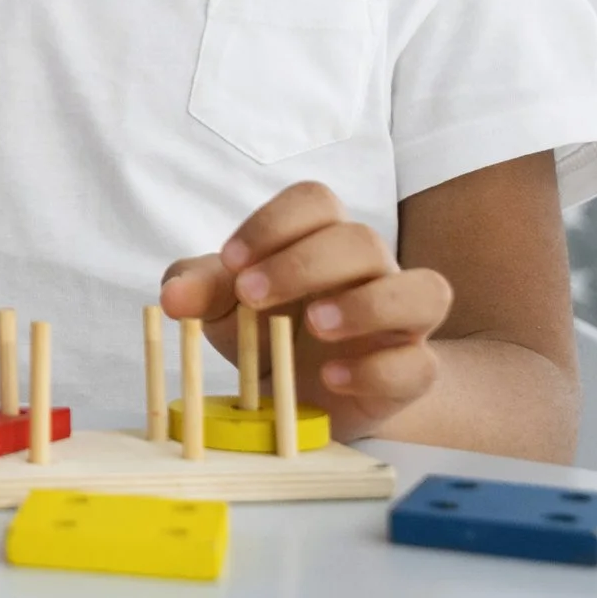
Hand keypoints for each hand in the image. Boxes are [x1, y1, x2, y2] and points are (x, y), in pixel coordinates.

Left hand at [160, 181, 453, 436]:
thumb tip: (172, 295)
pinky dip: (376, 369)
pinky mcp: (412, 372)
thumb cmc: (265, 330)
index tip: (231, 260)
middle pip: (363, 240)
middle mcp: (370, 271)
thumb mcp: (221, 306)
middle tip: (252, 297)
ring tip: (312, 325)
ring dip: (366, 303)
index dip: (274, 222)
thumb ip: (198, 288)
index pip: (316, 200)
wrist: (304, 396)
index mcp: (321, 239)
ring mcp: (400, 321)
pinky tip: (331, 378)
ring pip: (424, 290)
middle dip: (304, 263)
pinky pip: (420, 364)